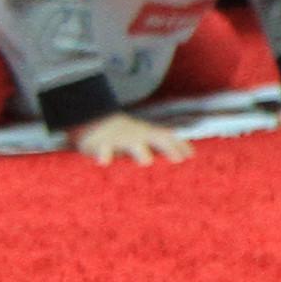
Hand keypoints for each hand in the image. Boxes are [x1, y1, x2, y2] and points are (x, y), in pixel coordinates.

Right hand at [72, 112, 192, 166]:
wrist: (88, 120)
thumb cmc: (117, 134)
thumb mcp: (138, 136)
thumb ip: (157, 144)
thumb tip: (185, 154)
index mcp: (145, 133)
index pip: (166, 138)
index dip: (179, 146)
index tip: (192, 156)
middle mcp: (136, 136)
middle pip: (156, 139)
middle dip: (168, 148)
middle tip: (179, 159)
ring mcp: (119, 140)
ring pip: (132, 145)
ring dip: (140, 152)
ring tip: (146, 161)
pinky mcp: (100, 146)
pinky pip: (102, 151)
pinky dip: (104, 156)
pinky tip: (105, 161)